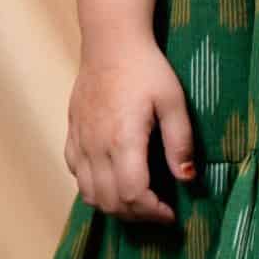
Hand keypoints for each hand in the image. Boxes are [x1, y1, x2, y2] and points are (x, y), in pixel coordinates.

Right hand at [65, 37, 196, 223]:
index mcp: (123, 139)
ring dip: (115, 207)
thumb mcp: (174, 102)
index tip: (171, 213)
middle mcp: (96, 146)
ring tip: (140, 202)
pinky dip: (95, 189)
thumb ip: (180, 142)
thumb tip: (186, 179)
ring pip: (89, 194)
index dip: (152, 211)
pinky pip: (76, 175)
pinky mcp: (72, 135)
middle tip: (160, 211)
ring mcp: (80, 141)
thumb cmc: (147, 69)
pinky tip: (115, 182)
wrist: (111, 43)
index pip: (132, 194)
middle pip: (110, 201)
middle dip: (138, 215)